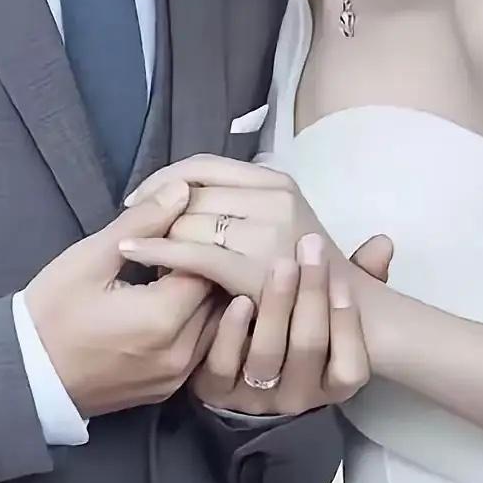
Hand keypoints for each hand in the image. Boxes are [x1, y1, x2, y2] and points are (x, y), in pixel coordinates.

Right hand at [23, 182, 222, 419]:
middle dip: (205, 270)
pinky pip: (198, 351)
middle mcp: (180, 353)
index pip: (208, 267)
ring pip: (213, 326)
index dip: (195, 243)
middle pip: (218, 298)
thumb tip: (182, 189)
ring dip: (203, 299)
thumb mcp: (90, 258)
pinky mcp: (166, 390)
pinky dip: (193, 326)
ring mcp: (175, 378)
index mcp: (164, 318)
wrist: (24, 375)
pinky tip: (169, 308)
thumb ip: (142, 222)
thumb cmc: (52, 312)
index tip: (175, 231)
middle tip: (179, 249)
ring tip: (174, 277)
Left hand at [120, 155, 393, 305]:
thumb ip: (240, 199)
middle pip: (191, 194)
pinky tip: (132, 253)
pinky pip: (192, 253)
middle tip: (142, 235)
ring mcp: (268, 232)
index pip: (205, 165)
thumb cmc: (305, 271)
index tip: (136, 197)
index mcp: (277, 181)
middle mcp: (275, 197)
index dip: (164, 179)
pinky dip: (156, 251)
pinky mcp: (254, 267)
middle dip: (160, 214)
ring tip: (150, 259)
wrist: (350, 318)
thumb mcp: (279, 220)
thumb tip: (182, 185)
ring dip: (161, 240)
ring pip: (187, 223)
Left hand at [191, 234, 370, 415]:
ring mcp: (254, 396)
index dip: (348, 325)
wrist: (231, 366)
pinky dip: (233, 331)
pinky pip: (223, 366)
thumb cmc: (290, 329)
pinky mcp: (215, 391)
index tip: (343, 279)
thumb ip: (356, 280)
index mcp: (329, 383)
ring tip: (281, 265)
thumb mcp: (324, 308)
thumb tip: (382, 244)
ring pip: (267, 355)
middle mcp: (296, 395)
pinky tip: (239, 298)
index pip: (350, 368)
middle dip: (311, 294)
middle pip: (308, 349)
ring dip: (276, 306)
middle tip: (309, 248)